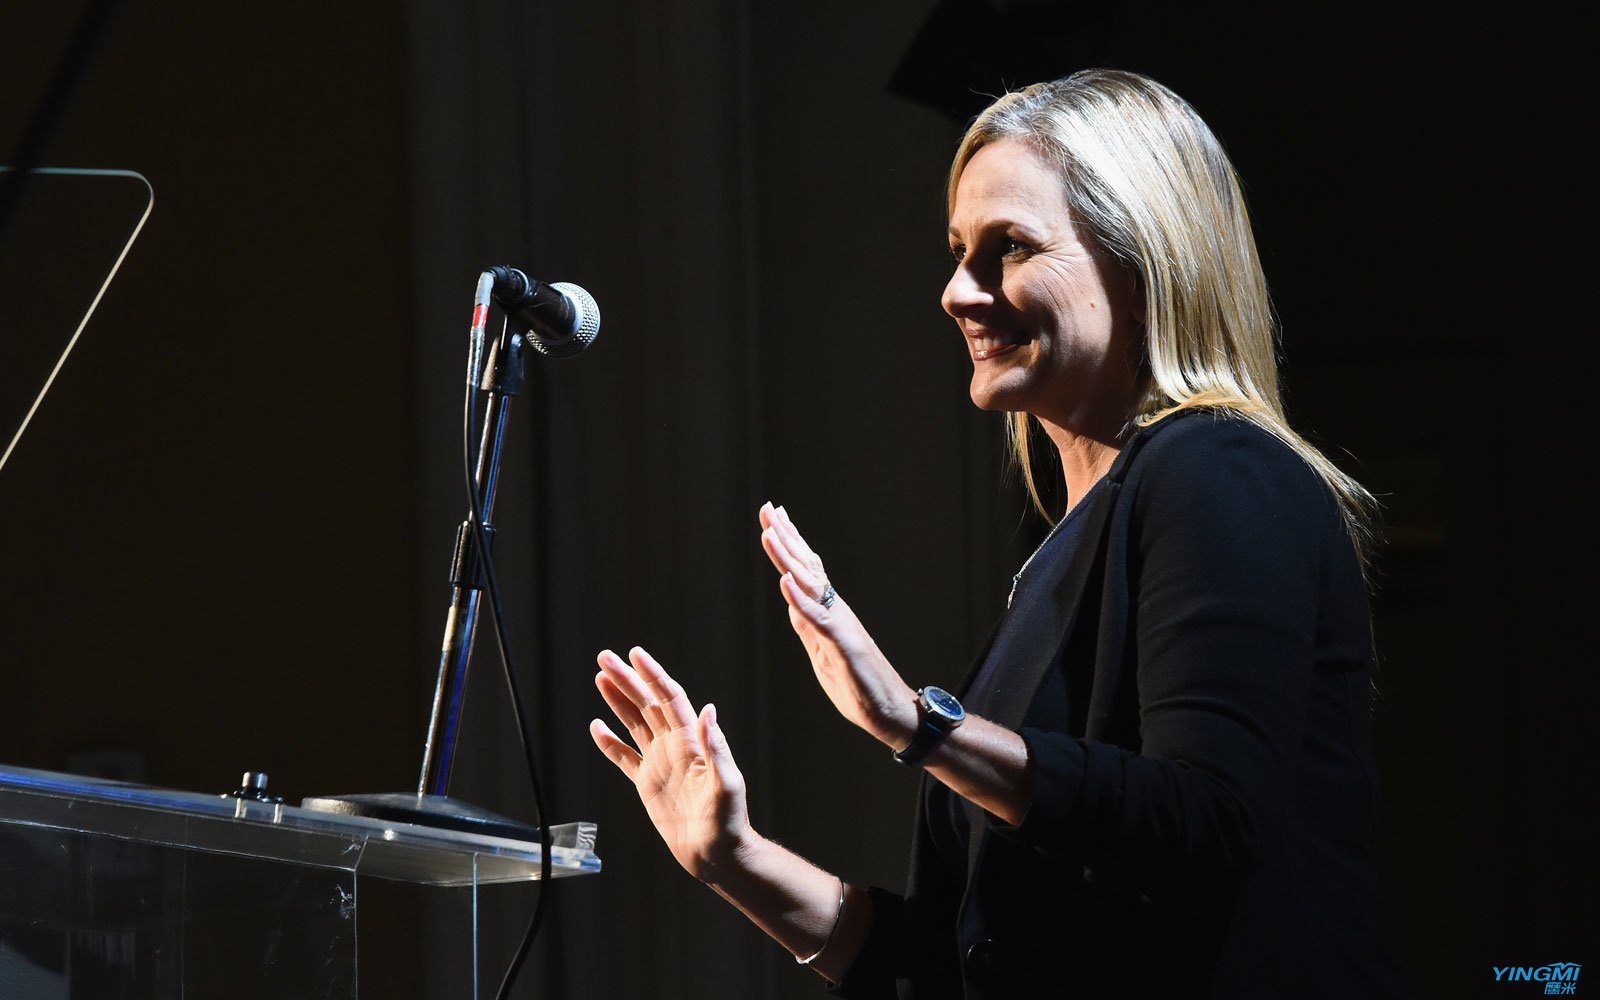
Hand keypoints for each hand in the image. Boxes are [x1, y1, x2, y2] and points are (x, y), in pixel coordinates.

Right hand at [589, 646, 751, 881]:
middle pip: (647, 704)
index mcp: (692, 742)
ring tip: (600, 678)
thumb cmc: (728, 821)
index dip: (653, 675)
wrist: (717, 854)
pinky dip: (610, 743)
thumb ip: (717, 748)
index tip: (635, 654)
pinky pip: (625, 758)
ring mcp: (660, 764)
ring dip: (618, 701)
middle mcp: (675, 746)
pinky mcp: (648, 784)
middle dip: (627, 680)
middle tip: (605, 657)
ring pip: (634, 724)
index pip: (669, 698)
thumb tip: (709, 710)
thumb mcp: (727, 783)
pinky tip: (596, 727)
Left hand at [758, 502, 917, 747]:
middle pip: (807, 568)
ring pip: (812, 586)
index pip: (805, 571)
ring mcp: (841, 626)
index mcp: (828, 613)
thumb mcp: (822, 653)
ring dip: (789, 559)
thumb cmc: (858, 687)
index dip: (789, 544)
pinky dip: (802, 601)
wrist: (890, 712)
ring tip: (772, 534)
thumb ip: (808, 625)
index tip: (774, 518)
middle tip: (769, 509)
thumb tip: (791, 599)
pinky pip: (820, 620)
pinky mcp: (846, 646)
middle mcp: (836, 611)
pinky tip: (787, 584)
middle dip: (786, 538)